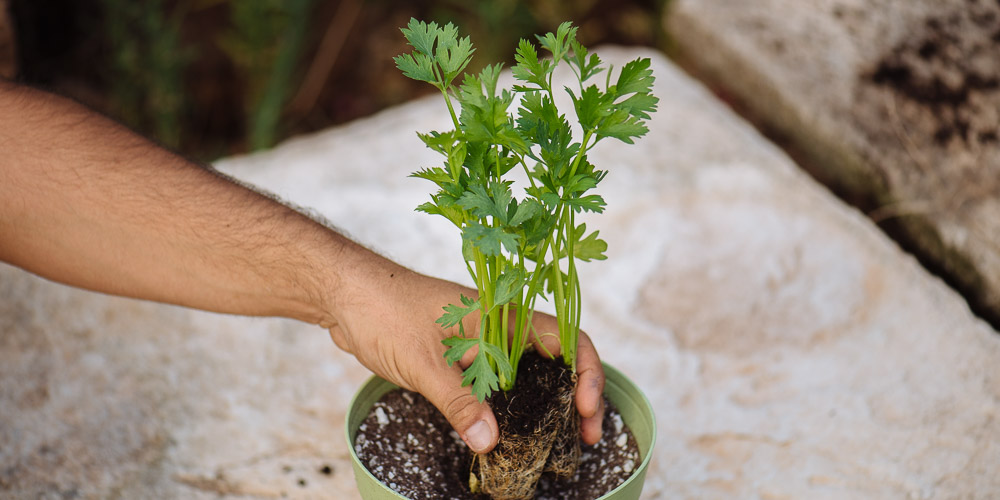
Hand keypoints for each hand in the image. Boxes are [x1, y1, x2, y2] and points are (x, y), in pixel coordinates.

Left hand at [324, 263, 604, 453]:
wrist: (344, 294)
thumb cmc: (383, 309)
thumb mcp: (423, 361)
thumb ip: (458, 402)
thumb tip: (491, 442)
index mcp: (502, 314)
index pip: (566, 338)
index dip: (587, 373)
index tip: (587, 409)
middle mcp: (499, 326)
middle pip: (556, 361)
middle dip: (576, 398)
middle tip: (584, 437)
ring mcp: (481, 342)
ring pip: (527, 375)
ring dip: (545, 405)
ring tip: (557, 442)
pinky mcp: (462, 357)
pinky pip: (497, 384)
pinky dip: (510, 407)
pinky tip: (509, 433)